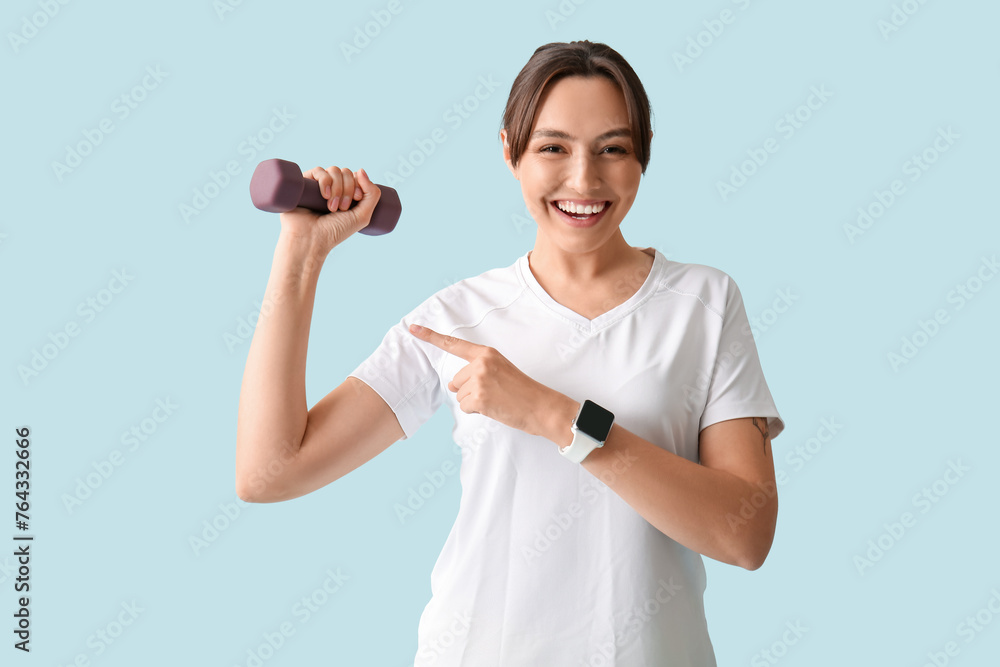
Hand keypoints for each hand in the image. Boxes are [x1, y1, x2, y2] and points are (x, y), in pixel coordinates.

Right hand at [278, 166, 380, 253]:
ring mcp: (318, 185)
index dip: (359, 184)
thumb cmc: (335, 232)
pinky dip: (325, 180)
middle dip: (347, 189)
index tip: (357, 199)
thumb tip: (361, 170)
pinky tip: (325, 195)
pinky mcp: (305, 183)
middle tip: (342, 208)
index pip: (356, 176)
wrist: (311, 240)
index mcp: (346, 195)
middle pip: (346, 172)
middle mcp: (332, 188)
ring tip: (331, 207)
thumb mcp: (362, 216)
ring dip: (337, 188)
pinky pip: (318, 171)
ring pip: (334, 170)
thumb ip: (372, 194)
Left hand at [408, 324, 560, 436]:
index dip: (430, 336)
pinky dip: (477, 411)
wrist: (541, 406)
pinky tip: (495, 408)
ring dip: (474, 402)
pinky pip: (466, 407)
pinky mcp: (480, 398)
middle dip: (470, 391)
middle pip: (456, 382)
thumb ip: (476, 371)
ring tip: (497, 400)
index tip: (412, 328)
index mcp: (486, 353)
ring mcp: (480, 380)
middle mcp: (481, 363)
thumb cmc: (522, 391)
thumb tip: (452, 386)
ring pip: (460, 396)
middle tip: (494, 393)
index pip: (454, 344)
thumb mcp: (500, 370)